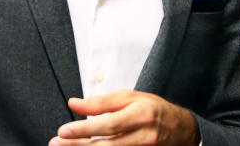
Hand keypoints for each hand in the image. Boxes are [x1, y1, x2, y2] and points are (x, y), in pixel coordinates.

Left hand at [49, 90, 200, 144]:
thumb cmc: (154, 109)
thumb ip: (102, 102)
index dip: (84, 129)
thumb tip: (75, 104)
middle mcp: (143, 136)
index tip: (63, 131)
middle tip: (56, 143)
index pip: (108, 125)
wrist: (182, 130)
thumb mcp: (131, 98)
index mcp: (141, 114)